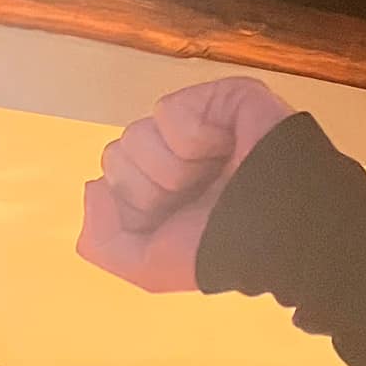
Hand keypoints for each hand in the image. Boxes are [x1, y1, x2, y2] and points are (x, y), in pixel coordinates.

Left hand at [77, 77, 294, 293]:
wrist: (273, 230)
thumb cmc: (216, 251)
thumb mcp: (144, 268)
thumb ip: (100, 241)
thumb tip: (93, 186)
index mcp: (155, 190)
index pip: (107, 180)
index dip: (132, 207)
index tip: (171, 220)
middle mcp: (171, 155)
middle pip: (116, 155)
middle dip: (148, 189)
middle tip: (194, 198)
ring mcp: (195, 124)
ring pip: (136, 134)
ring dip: (172, 169)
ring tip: (214, 177)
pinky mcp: (217, 97)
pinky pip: (168, 112)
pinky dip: (193, 141)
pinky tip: (226, 150)